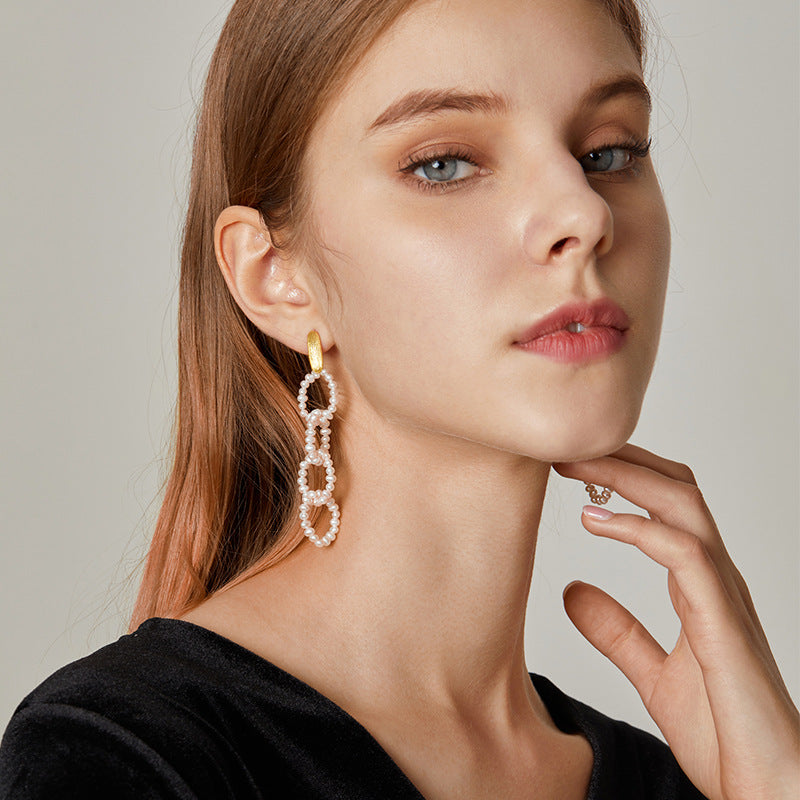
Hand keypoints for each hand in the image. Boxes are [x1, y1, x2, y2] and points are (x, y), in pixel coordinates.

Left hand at [552, 443, 798, 799]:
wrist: (766, 791)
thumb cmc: (726, 737)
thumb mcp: (652, 675)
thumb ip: (617, 632)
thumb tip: (573, 591)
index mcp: (699, 587)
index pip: (667, 506)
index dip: (621, 477)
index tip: (571, 463)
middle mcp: (716, 580)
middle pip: (676, 489)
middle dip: (621, 460)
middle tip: (564, 449)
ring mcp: (725, 597)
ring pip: (683, 506)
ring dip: (626, 477)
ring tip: (575, 465)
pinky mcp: (725, 623)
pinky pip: (686, 553)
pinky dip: (639, 529)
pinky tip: (597, 521)